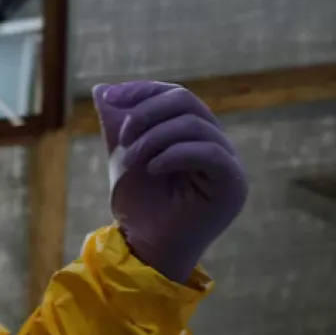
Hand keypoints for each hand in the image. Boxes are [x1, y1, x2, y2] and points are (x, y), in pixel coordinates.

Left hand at [94, 82, 247, 282]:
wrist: (145, 246)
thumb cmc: (138, 204)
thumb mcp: (123, 155)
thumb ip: (118, 123)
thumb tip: (101, 88)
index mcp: (193, 133)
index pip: (175, 94)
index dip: (142, 90)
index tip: (109, 98)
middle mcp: (216, 143)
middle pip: (186, 102)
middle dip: (145, 113)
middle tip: (122, 138)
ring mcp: (228, 162)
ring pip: (194, 124)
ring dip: (153, 137)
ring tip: (131, 160)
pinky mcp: (234, 184)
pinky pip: (208, 152)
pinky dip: (174, 154)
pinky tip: (152, 169)